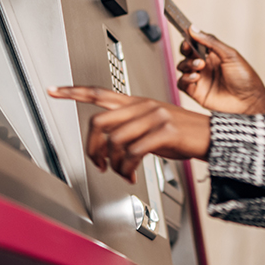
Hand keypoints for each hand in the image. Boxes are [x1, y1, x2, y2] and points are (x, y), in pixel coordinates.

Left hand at [48, 86, 209, 182]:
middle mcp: (143, 106)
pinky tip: (131, 175)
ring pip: (115, 141)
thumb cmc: (183, 134)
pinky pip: (134, 152)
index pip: (99, 92)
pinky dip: (127, 169)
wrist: (212, 136)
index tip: (53, 89)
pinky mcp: (165, 132)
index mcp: (137, 101)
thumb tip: (110, 145)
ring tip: (120, 172)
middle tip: (97, 163)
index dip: (73, 91)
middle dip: (91, 148)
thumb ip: (131, 128)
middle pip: (99, 122)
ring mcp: (154, 117)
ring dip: (112, 164)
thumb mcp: (153, 125)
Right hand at [177, 28, 264, 114]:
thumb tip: (194, 29)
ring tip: (200, 66)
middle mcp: (205, 65)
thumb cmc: (245, 78)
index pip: (196, 43)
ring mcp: (200, 79)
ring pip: (182, 67)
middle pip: (186, 54)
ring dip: (187, 64)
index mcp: (213, 55)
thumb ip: (211, 42)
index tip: (187, 36)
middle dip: (186, 51)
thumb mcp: (230, 55)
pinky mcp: (196, 92)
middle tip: (192, 51)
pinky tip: (196, 77)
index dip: (189, 39)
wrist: (249, 101)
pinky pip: (182, 83)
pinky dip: (185, 78)